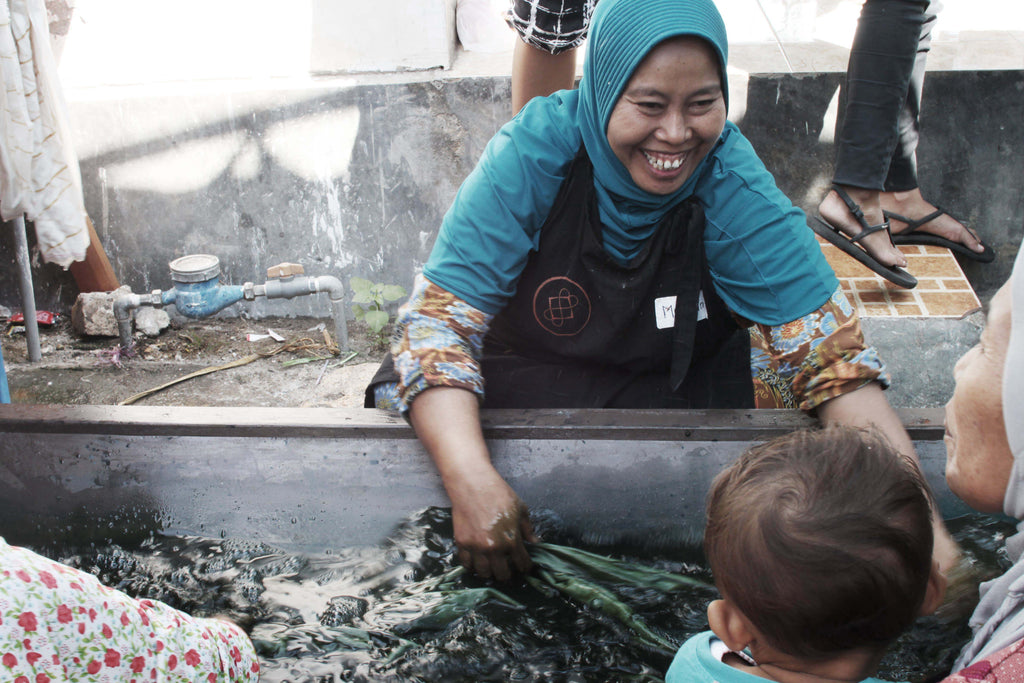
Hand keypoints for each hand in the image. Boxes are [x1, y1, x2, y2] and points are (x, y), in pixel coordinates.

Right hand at [407, 386, 537, 579]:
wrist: (472, 483)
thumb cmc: (498, 493)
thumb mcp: (520, 508)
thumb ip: (527, 528)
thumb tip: (535, 541)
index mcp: (511, 540)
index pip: (521, 564)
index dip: (525, 567)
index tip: (524, 567)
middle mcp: (494, 548)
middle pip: (502, 574)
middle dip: (507, 574)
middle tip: (508, 571)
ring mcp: (476, 547)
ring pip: (483, 573)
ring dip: (489, 573)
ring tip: (492, 569)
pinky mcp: (462, 542)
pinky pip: (466, 563)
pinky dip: (472, 565)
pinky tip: (477, 562)